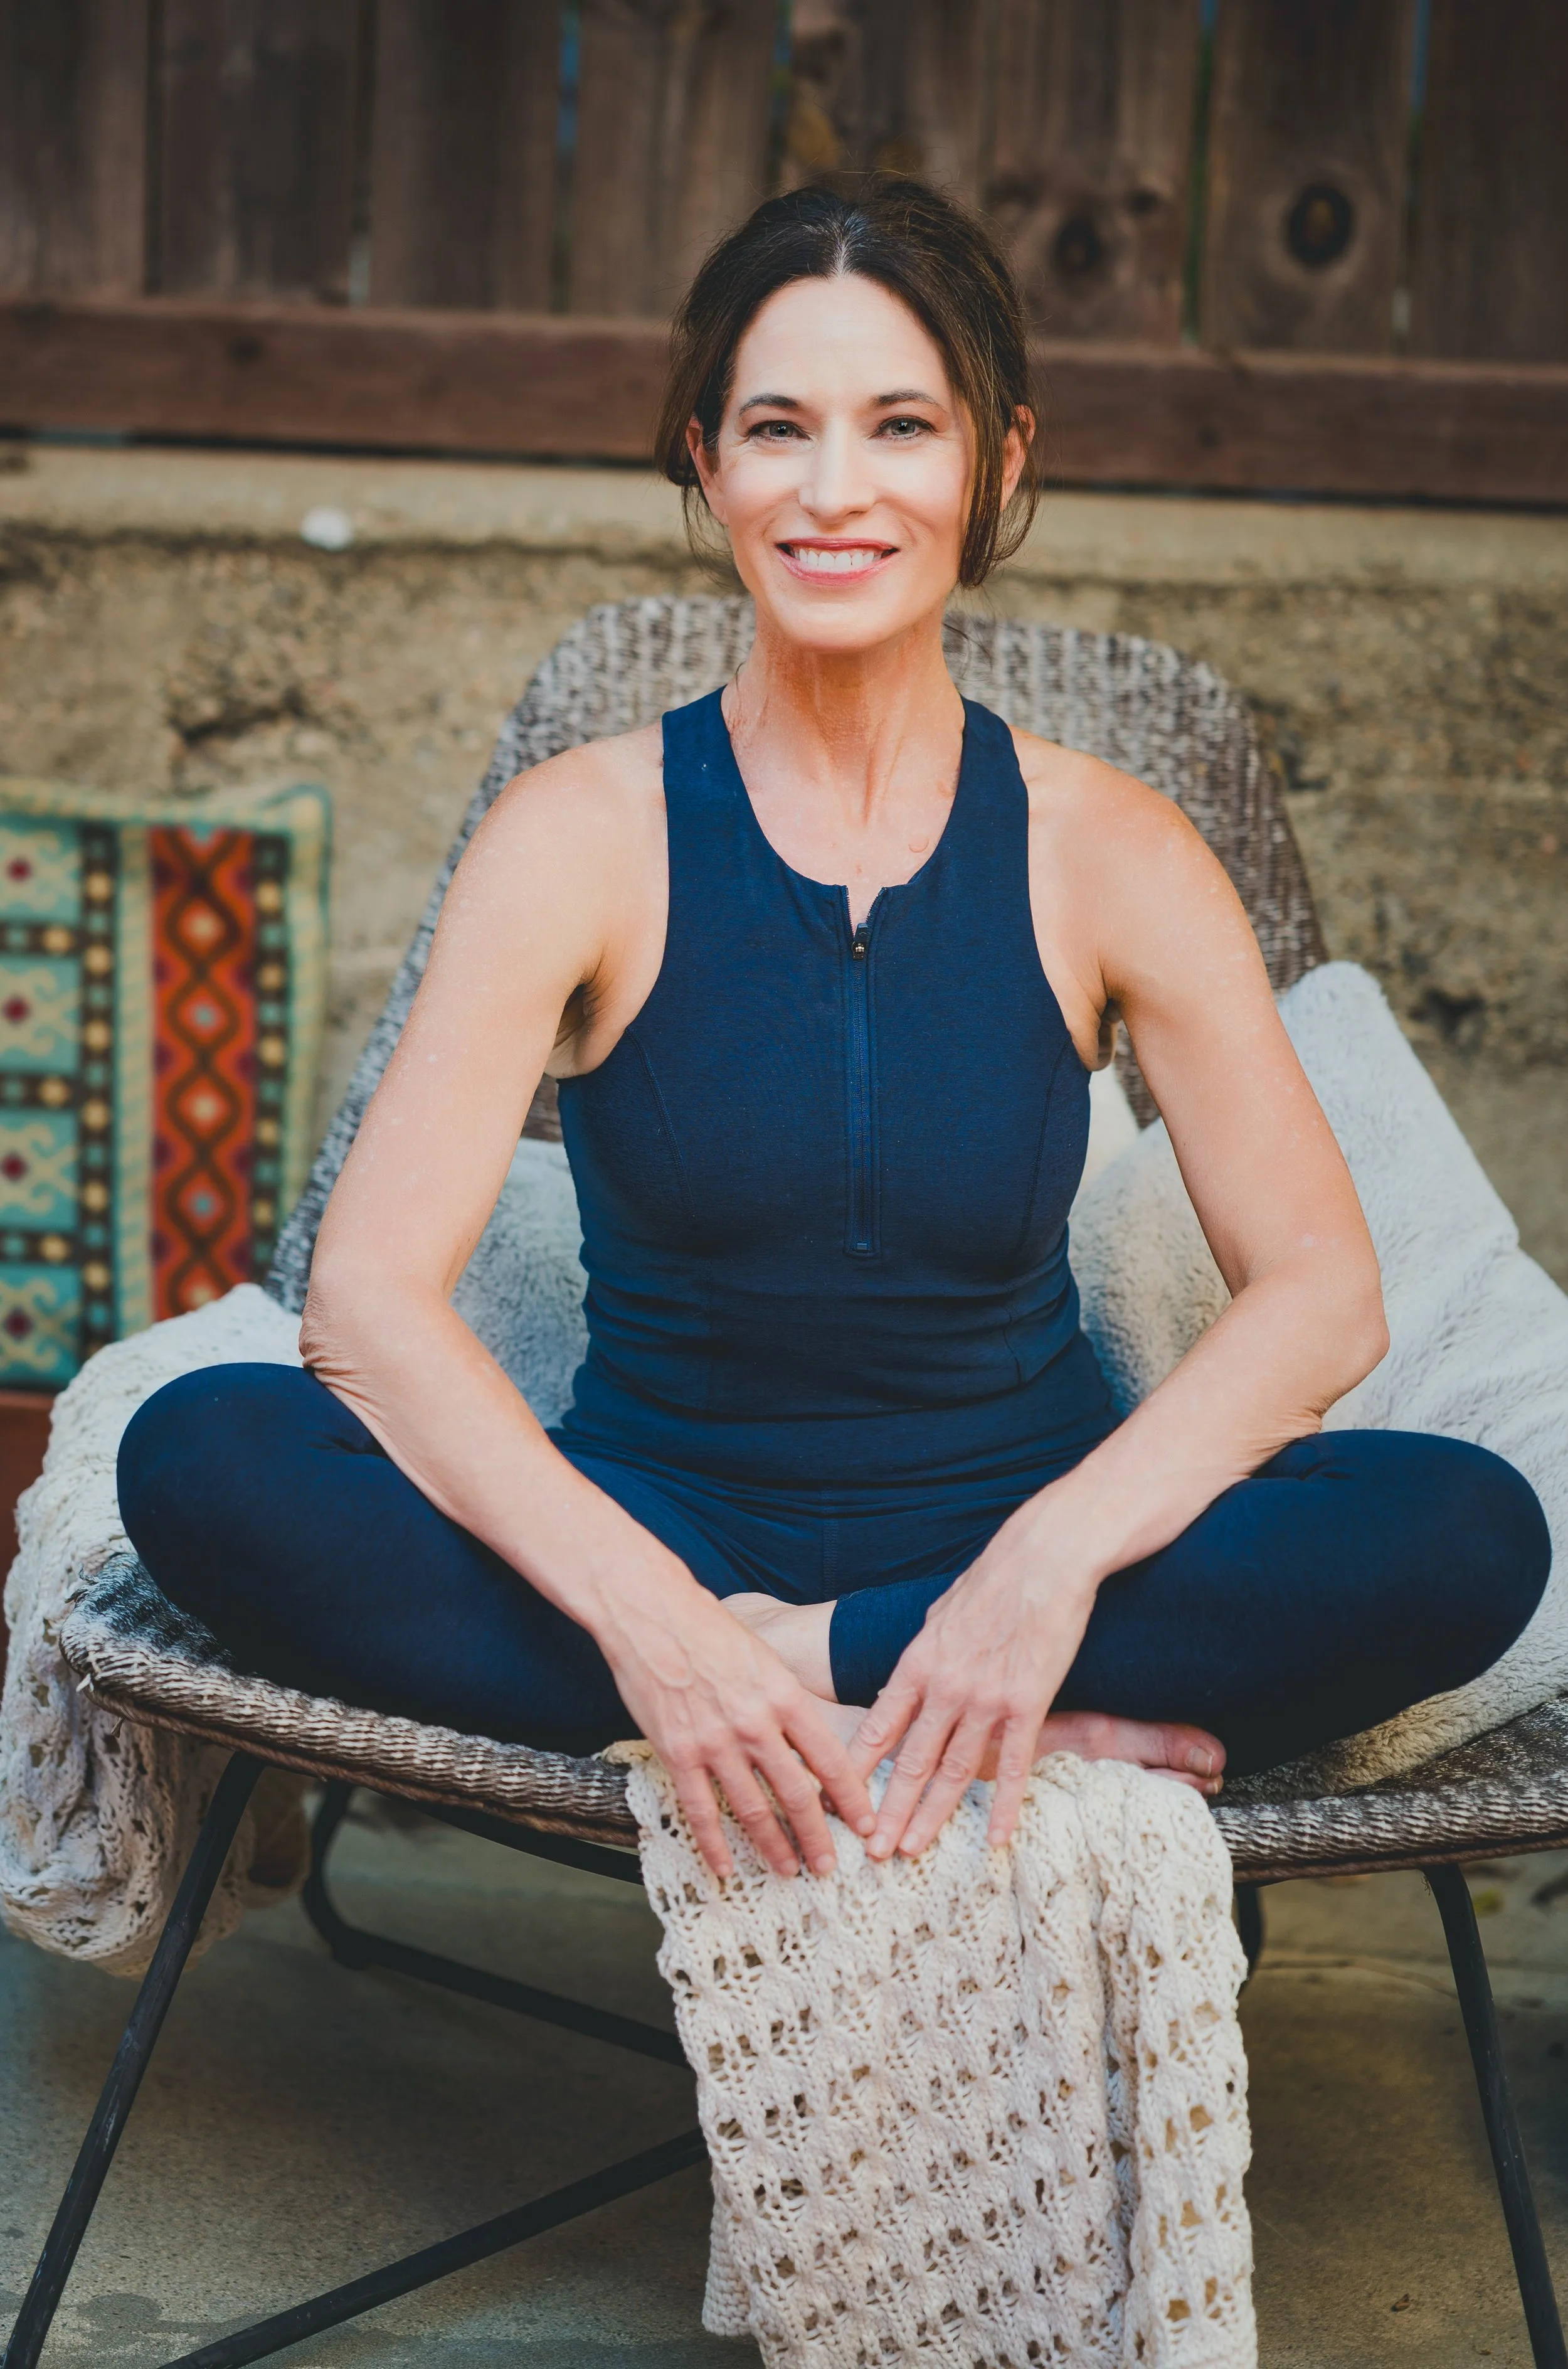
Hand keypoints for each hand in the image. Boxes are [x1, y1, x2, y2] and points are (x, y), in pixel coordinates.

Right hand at [603, 1580, 876, 1882]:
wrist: (653, 1614)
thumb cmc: (711, 1630)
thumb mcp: (765, 1659)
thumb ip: (786, 1702)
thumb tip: (809, 1742)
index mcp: (784, 1695)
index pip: (830, 1758)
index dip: (851, 1797)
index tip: (865, 1824)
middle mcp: (755, 1723)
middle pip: (796, 1793)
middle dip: (817, 1837)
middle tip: (828, 1866)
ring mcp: (715, 1741)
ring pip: (752, 1809)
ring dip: (773, 1846)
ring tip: (788, 1870)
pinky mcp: (677, 1752)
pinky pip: (700, 1810)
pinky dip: (714, 1844)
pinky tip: (724, 1867)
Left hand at [850, 1508, 1096, 1859]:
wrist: (1044, 1558)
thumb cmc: (994, 1579)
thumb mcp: (941, 1613)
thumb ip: (924, 1653)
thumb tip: (908, 1679)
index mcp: (918, 1661)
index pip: (878, 1725)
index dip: (856, 1767)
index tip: (837, 1797)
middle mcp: (945, 1686)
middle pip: (910, 1760)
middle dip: (887, 1809)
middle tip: (870, 1851)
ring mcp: (986, 1698)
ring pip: (954, 1771)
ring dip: (930, 1815)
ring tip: (912, 1851)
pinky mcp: (1027, 1703)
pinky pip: (1013, 1765)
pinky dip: (1005, 1807)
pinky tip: (995, 1841)